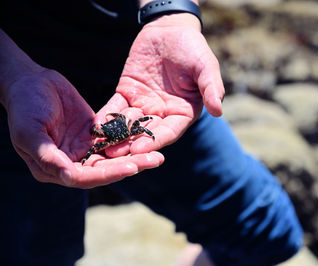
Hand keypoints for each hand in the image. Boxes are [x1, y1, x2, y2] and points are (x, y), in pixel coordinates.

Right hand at [3, 69, 163, 187]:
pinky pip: (114, 139)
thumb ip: (47, 155)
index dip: (108, 174)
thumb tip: (68, 175)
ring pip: (112, 157)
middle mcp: (71, 162)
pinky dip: (129, 140)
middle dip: (130, 166)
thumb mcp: (29, 130)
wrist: (32, 81)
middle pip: (104, 170)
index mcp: (53, 168)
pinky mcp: (94, 135)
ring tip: (158, 155)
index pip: (84, 177)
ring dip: (135, 156)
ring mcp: (84, 149)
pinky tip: (147, 138)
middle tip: (155, 161)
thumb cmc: (24, 105)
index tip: (131, 168)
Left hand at [96, 13, 224, 156]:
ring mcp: (144, 104)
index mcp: (183, 112)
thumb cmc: (193, 48)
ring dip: (116, 136)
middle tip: (114, 155)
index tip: (140, 150)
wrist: (170, 29)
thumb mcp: (206, 67)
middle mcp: (163, 113)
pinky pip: (116, 107)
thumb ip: (211, 88)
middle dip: (130, 144)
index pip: (169, 131)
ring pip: (129, 124)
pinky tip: (95, 126)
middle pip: (146, 133)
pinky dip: (106, 117)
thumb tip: (218, 111)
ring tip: (101, 147)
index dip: (155, 141)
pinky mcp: (127, 93)